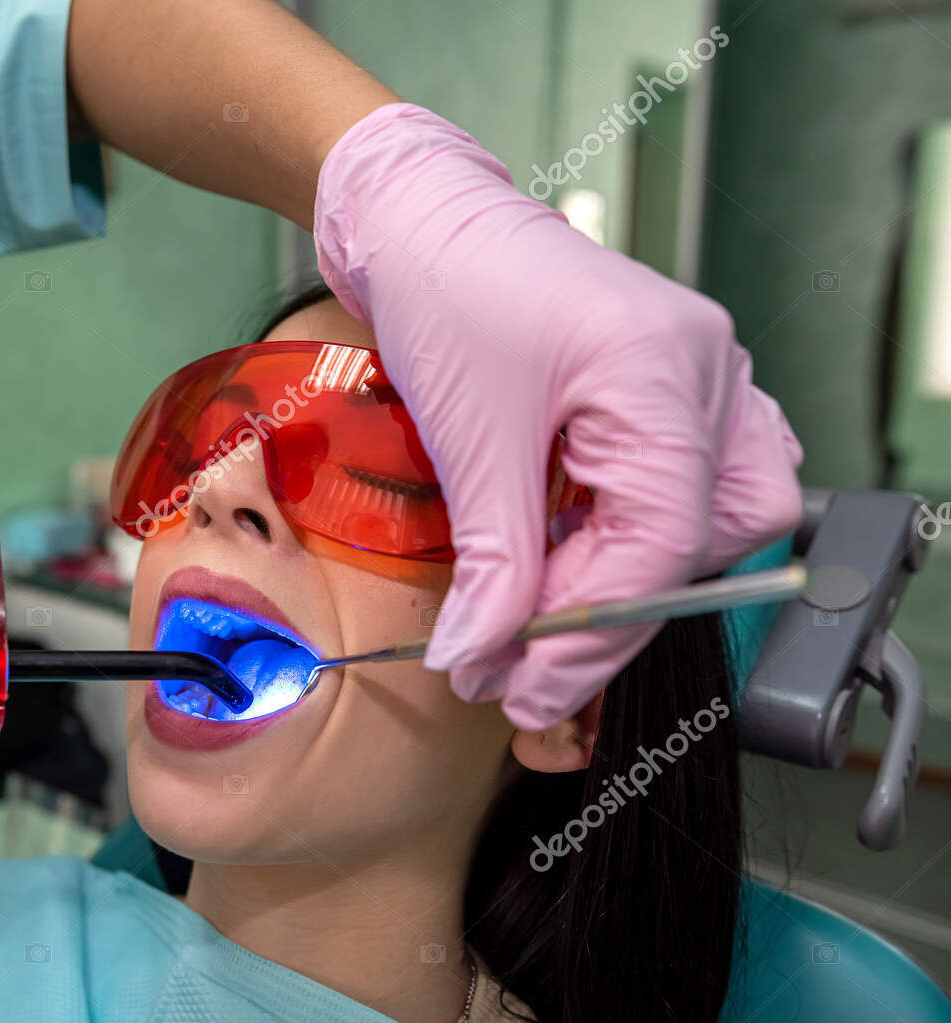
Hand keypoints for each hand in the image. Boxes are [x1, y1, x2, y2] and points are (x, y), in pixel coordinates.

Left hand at [315, 103, 802, 728]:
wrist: (426, 223)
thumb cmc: (448, 293)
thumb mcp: (470, 440)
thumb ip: (493, 564)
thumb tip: (484, 660)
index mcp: (665, 371)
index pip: (664, 540)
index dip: (593, 627)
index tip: (522, 684)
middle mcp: (709, 375)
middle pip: (704, 542)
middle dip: (611, 614)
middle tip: (520, 667)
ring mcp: (701, 383)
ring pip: (711, 525)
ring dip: (628, 581)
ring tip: (535, 615)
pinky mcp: (671, 398)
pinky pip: (688, 491)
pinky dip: (628, 541)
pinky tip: (569, 565)